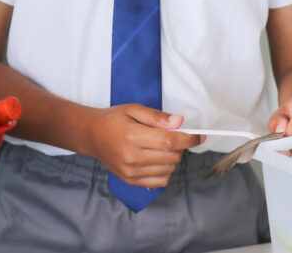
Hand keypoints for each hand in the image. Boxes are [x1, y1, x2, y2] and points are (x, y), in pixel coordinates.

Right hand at [85, 104, 203, 188]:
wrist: (91, 135)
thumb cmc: (113, 119)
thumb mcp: (133, 109)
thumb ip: (157, 117)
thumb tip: (179, 122)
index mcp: (133, 136)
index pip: (169, 141)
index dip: (189, 139)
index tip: (200, 136)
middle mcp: (132, 156)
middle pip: (172, 156)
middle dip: (178, 146)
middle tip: (169, 136)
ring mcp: (131, 171)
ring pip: (169, 169)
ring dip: (171, 158)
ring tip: (157, 147)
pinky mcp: (131, 180)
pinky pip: (160, 181)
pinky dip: (164, 170)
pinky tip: (155, 159)